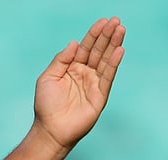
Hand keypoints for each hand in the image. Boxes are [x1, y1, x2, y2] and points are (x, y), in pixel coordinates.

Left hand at [33, 17, 125, 151]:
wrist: (50, 130)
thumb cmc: (46, 105)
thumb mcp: (47, 78)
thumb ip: (61, 60)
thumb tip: (74, 43)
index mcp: (71, 68)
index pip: (85, 47)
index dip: (93, 34)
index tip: (102, 21)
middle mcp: (84, 73)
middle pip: (98, 50)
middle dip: (107, 35)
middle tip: (116, 21)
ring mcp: (93, 83)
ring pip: (105, 60)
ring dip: (114, 45)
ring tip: (121, 30)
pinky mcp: (100, 95)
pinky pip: (108, 76)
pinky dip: (113, 63)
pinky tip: (120, 50)